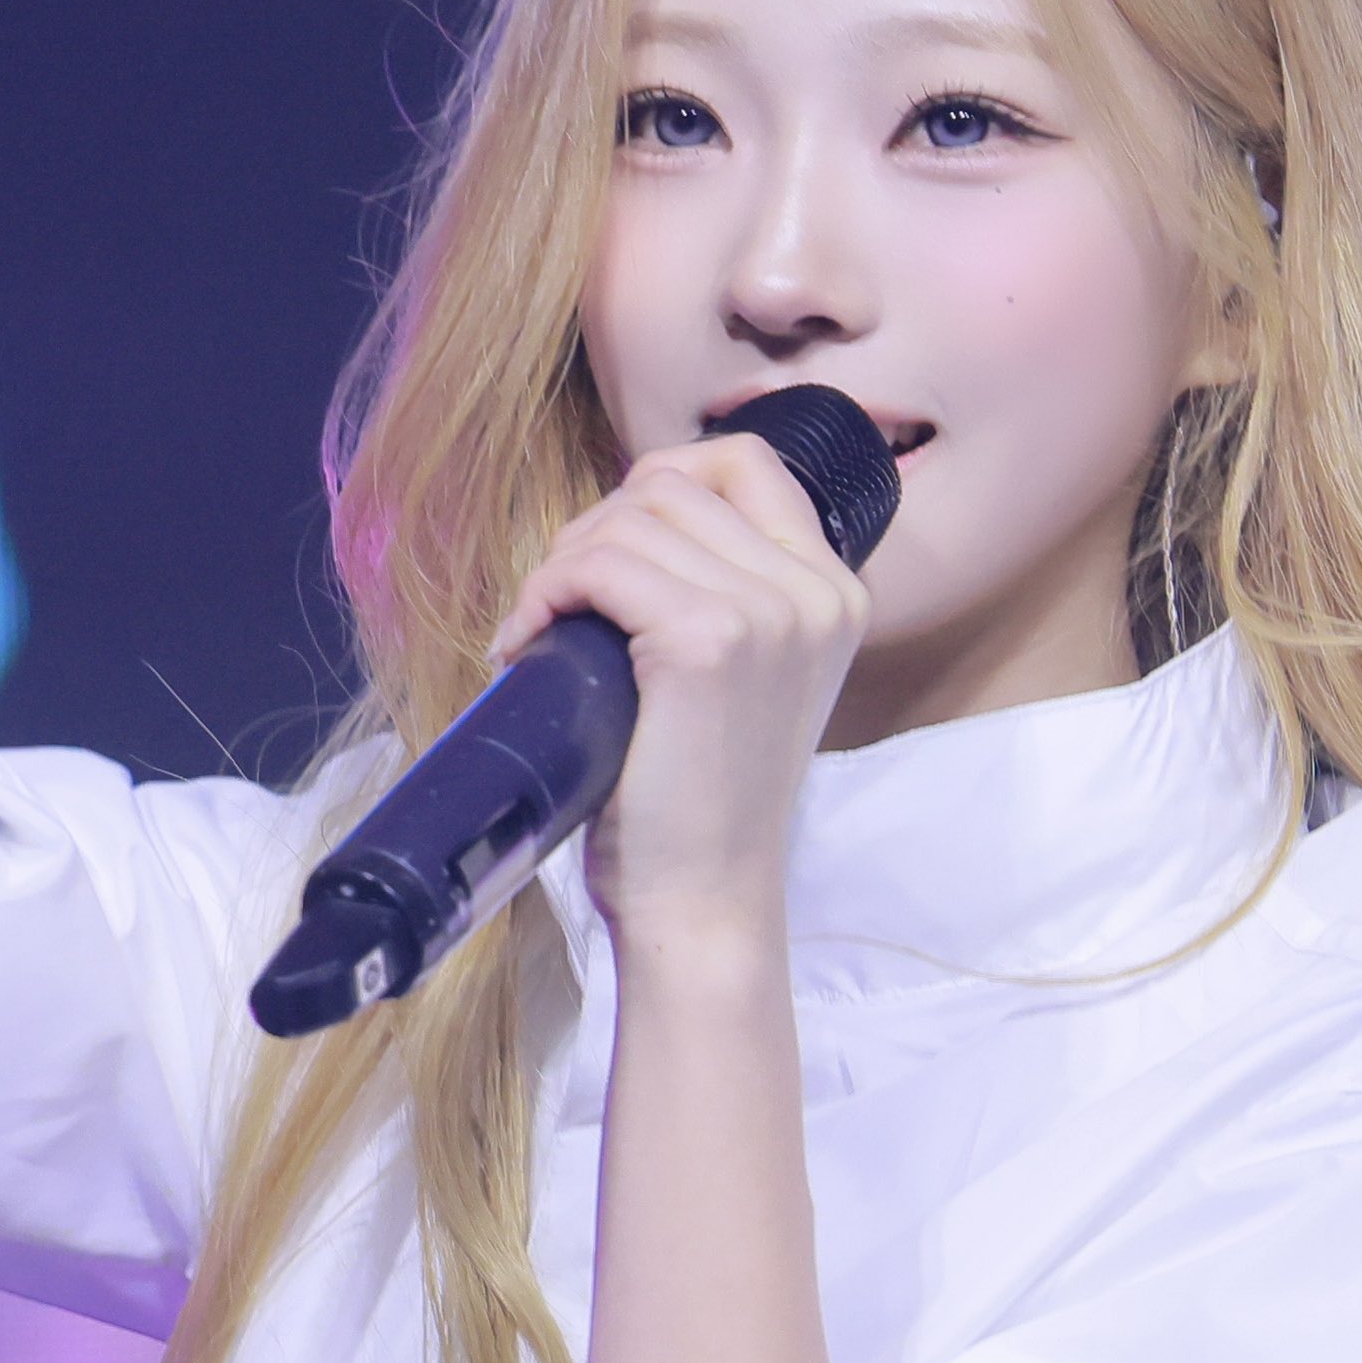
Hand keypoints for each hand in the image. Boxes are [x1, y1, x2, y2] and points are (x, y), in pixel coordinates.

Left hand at [492, 433, 868, 952]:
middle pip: (675, 485)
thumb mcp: (746, 681)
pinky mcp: (708, 640)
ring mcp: (769, 612)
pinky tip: (526, 643)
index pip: (748, 462)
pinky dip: (545, 593)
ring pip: (629, 520)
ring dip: (561, 566)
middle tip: (559, 606)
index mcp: (834, 594)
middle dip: (595, 530)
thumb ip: (729, 597)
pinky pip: (599, 566)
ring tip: (540, 632)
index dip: (662, 477)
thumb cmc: (700, 804)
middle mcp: (815, 593)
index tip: (611, 541)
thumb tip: (633, 516)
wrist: (703, 900)